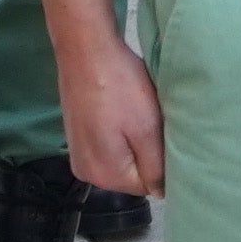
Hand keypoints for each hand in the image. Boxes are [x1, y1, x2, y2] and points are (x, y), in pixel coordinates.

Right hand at [56, 29, 169, 204]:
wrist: (85, 48)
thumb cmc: (118, 84)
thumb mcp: (147, 127)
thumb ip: (156, 167)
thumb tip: (161, 193)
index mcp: (104, 175)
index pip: (149, 186)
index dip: (162, 162)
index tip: (163, 135)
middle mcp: (86, 172)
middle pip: (132, 175)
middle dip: (146, 152)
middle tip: (150, 120)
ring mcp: (79, 154)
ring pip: (122, 159)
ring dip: (133, 140)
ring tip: (134, 113)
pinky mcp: (77, 137)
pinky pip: (108, 146)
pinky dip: (119, 132)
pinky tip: (121, 109)